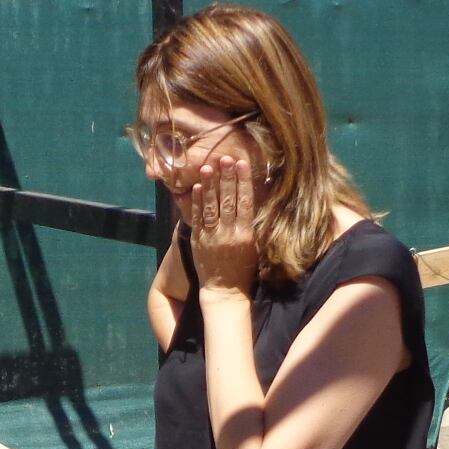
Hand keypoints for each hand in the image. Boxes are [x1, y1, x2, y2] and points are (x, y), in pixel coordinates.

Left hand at [187, 151, 258, 296]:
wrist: (225, 291)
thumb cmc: (244, 269)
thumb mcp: (254, 246)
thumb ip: (251, 224)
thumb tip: (251, 199)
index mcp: (245, 235)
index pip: (245, 202)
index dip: (243, 182)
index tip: (241, 164)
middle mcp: (228, 234)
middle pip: (227, 200)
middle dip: (226, 178)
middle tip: (225, 158)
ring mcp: (211, 237)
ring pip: (210, 207)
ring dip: (208, 186)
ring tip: (207, 167)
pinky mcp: (197, 241)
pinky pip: (196, 218)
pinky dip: (195, 202)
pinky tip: (195, 188)